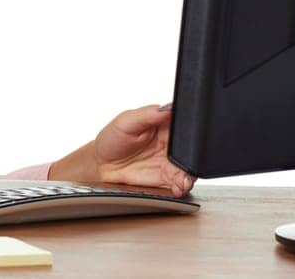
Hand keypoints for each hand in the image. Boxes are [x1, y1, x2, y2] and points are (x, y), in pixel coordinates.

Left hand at [49, 103, 194, 196]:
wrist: (102, 166)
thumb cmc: (112, 139)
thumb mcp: (126, 121)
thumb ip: (147, 114)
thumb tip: (167, 107)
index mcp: (165, 123)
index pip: (185, 124)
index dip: (191, 131)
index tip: (190, 138)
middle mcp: (171, 143)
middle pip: (192, 149)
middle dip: (192, 158)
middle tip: (186, 163)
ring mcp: (170, 162)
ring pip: (189, 168)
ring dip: (189, 175)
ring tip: (182, 179)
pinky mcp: (168, 178)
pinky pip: (181, 183)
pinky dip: (183, 186)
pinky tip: (178, 186)